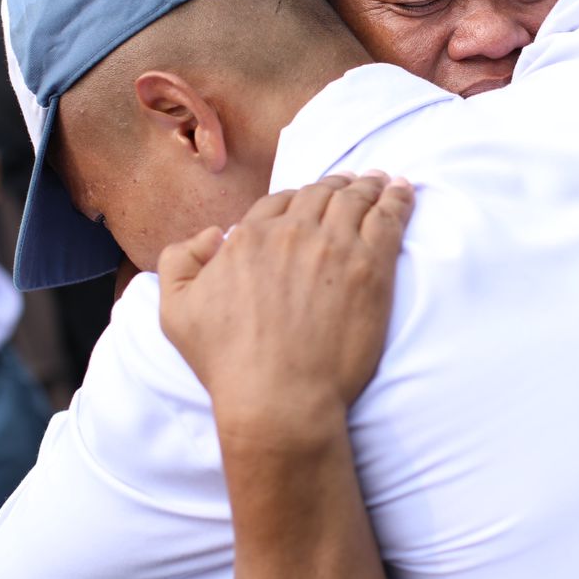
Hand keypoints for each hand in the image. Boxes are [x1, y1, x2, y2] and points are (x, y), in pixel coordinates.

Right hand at [158, 173, 414, 442]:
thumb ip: (179, 262)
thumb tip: (212, 235)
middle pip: (321, 194)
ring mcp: (335, 247)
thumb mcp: (175, 311)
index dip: (298, 198)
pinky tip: (404, 191)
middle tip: (354, 182)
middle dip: (338, 185)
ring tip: (382, 181)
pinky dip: (397, 199)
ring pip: (356, 200)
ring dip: (369, 186)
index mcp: (249, 237)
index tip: (312, 199)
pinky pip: (388, 219)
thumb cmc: (227, 362)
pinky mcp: (371, 267)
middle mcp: (293, 233)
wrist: (278, 396)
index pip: (280, 202)